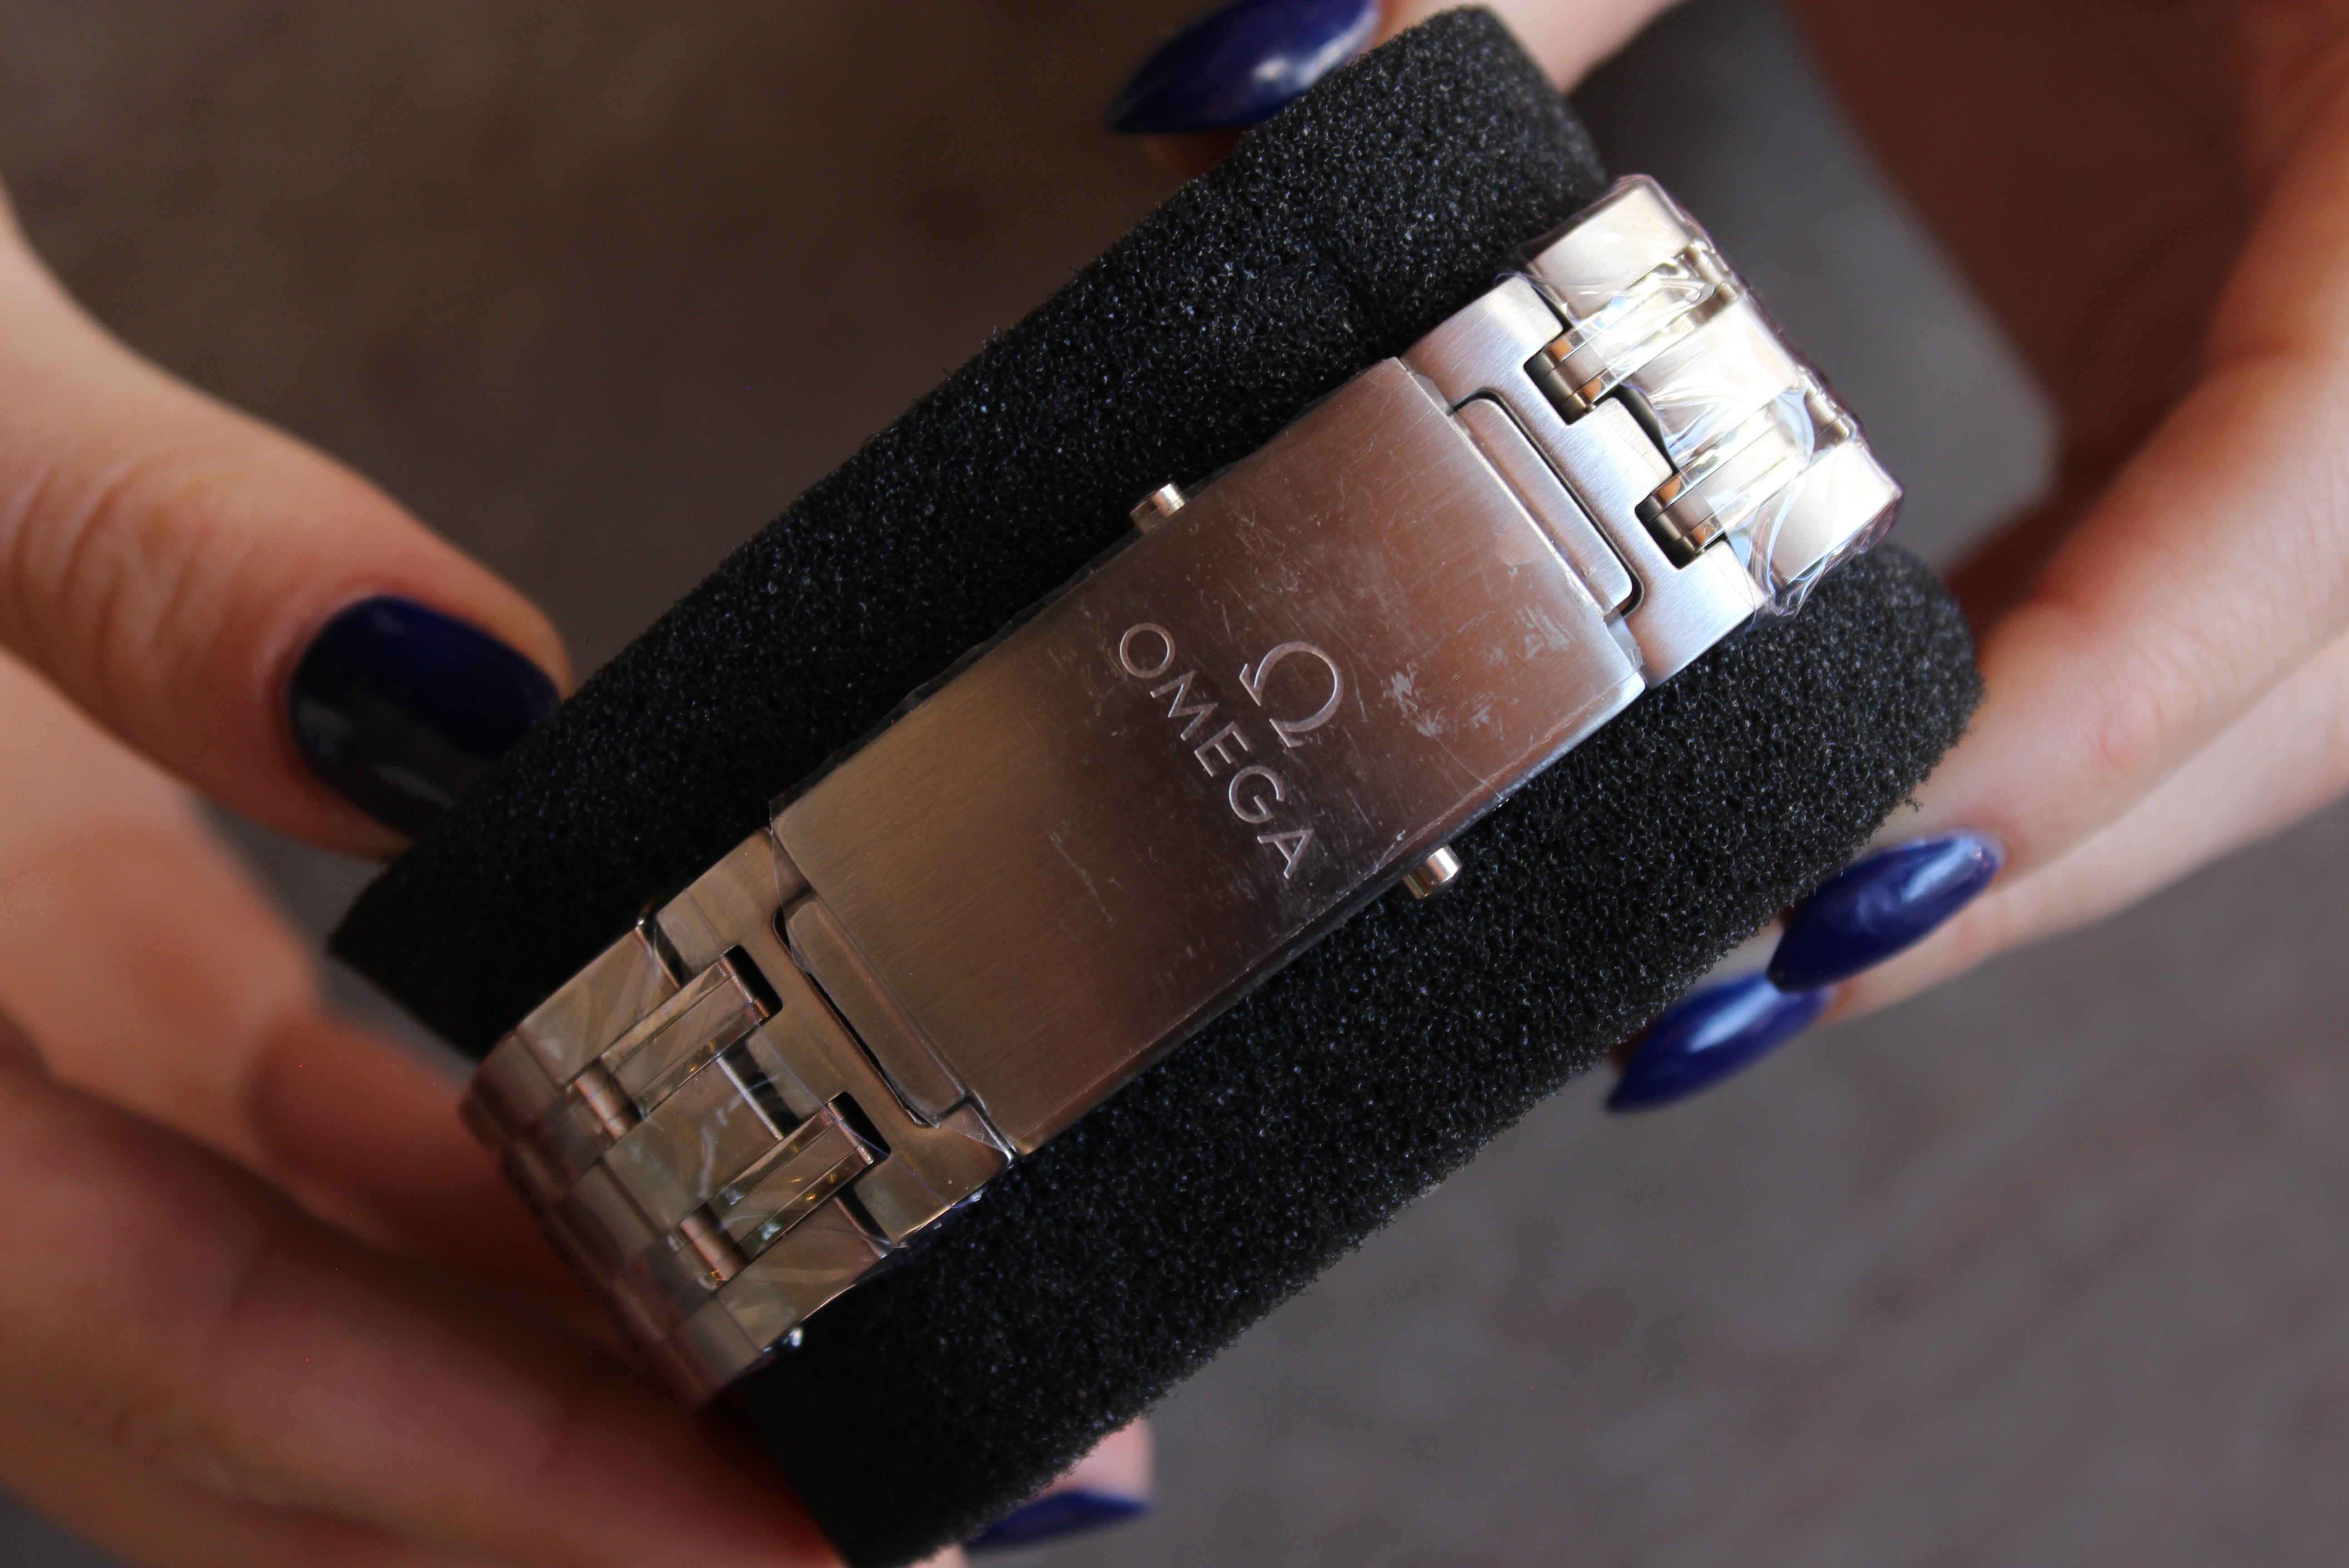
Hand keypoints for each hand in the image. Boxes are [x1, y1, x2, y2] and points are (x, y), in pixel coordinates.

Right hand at [0, 170, 855, 1564]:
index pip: (151, 1332)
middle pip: (203, 1396)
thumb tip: (442, 698)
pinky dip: (417, 1196)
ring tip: (775, 1371)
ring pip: (225, 1295)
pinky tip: (604, 1187)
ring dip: (497, 1351)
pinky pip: (218, 1151)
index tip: (764, 1540)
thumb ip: (129, 543)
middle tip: (832, 1518)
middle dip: (518, 1485)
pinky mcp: (29, 962)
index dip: (472, 1469)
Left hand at [1785, 0, 2348, 1019]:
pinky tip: (1865, 771)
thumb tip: (1228, 104)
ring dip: (2035, 827)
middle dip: (2037, 852)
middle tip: (1742, 983)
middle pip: (2312, 676)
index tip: (1843, 885)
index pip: (2327, 503)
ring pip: (2285, 682)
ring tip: (1770, 934)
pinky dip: (2046, 709)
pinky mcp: (2289, 328)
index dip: (2095, 727)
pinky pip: (2211, 582)